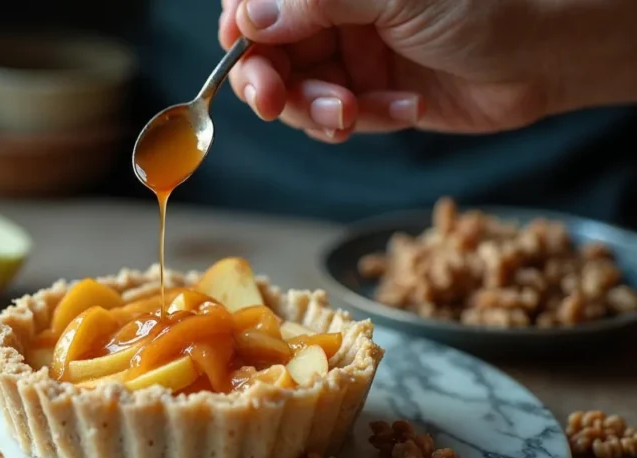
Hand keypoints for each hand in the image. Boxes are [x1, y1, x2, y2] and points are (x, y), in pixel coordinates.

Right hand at [219, 0, 631, 142]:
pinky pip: (335, 118)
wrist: (547, 54)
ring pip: (297, 93)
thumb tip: (247, 16)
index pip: (260, 1)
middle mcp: (336, 13)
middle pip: (268, 52)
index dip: (240, 27)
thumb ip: (316, 3)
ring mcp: (352, 54)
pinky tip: (401, 107)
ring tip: (353, 113)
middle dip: (269, 81)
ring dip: (315, 110)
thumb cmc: (484, 4)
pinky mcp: (370, 94)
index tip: (236, 52)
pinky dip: (359, 120)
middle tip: (274, 102)